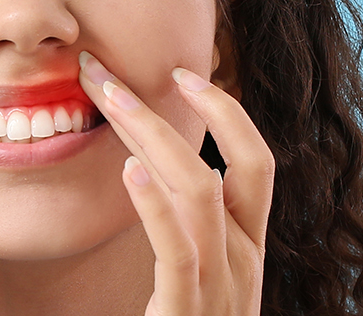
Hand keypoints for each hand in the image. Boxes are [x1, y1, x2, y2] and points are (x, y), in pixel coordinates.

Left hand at [80, 52, 275, 315]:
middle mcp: (245, 267)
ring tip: (106, 98)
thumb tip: (145, 178)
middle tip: (110, 70)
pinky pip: (180, 251)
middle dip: (182, 107)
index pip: (256, 165)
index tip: (183, 73)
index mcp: (247, 255)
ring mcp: (223, 292)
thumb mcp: (191, 286)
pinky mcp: (189, 314)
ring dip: (152, 136)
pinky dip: (154, 205)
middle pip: (235, 165)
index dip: (227, 113)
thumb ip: (180, 237)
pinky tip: (126, 170)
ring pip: (202, 194)